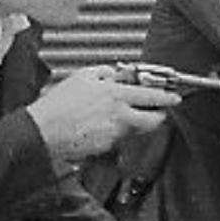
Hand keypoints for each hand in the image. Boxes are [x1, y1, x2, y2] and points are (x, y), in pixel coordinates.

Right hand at [26, 72, 175, 160]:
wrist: (44, 130)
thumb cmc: (59, 103)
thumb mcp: (83, 76)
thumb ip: (106, 72)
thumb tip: (117, 73)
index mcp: (116, 95)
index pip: (152, 96)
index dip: (167, 98)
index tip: (175, 98)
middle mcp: (120, 116)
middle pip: (153, 121)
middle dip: (159, 116)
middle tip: (157, 111)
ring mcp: (114, 134)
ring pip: (136, 130)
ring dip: (134, 123)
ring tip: (119, 115)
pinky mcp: (106, 147)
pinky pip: (118, 139)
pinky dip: (115, 132)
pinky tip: (101, 126)